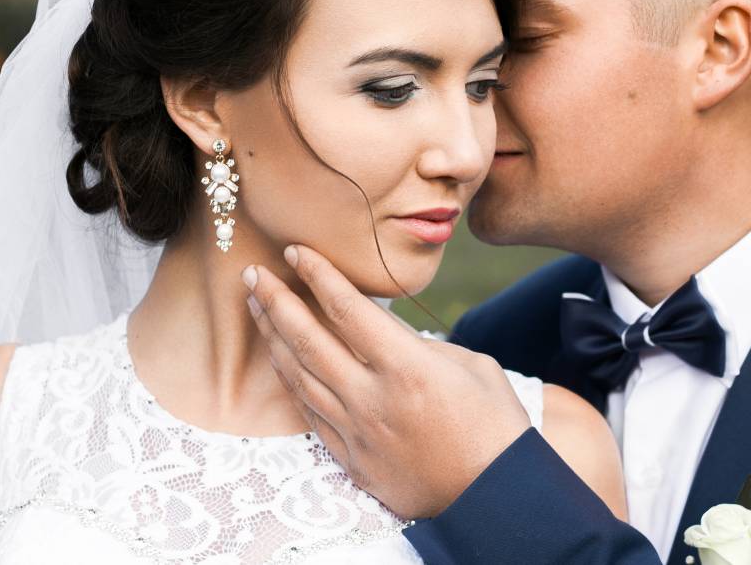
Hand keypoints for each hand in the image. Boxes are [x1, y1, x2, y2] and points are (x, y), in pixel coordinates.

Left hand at [242, 245, 531, 519]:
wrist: (496, 498)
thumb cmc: (496, 427)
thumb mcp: (472, 367)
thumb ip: (422, 345)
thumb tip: (388, 334)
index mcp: (407, 368)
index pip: (347, 309)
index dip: (318, 275)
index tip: (297, 251)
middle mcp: (372, 399)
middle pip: (307, 339)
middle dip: (275, 300)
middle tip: (254, 273)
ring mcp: (357, 432)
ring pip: (299, 376)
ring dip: (272, 337)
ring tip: (257, 307)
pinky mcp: (352, 459)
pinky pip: (310, 414)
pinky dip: (291, 382)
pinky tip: (280, 361)